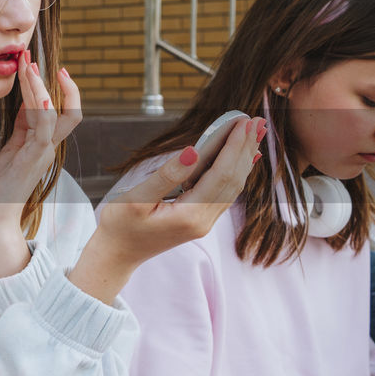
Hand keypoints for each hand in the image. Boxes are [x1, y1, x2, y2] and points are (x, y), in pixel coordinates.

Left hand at [0, 51, 81, 278]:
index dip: (51, 87)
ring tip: (29, 66)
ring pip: (52, 113)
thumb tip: (26, 103)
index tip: (37, 66)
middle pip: (63, 107)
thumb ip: (22, 128)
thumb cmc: (1, 186)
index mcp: (42, 143)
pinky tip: (38, 95)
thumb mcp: (11, 148)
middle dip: (46, 79)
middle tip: (29, 55)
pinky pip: (43, 130)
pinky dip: (43, 110)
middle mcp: (48, 146)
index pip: (56, 110)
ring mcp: (43, 152)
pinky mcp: (34, 159)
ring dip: (39, 87)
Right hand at [69, 115, 261, 302]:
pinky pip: (224, 193)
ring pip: (232, 187)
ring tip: (254, 134)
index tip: (243, 122)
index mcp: (189, 216)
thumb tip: (192, 151)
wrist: (117, 255)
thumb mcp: (136, 199)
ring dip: (244, 158)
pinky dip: (234, 172)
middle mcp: (203, 221)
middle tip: (257, 120)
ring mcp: (203, 223)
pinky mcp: (199, 220)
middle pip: (233, 180)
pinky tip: (241, 159)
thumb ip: (166, 175)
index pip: (220, 175)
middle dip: (245, 148)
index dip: (233, 146)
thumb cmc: (119, 227)